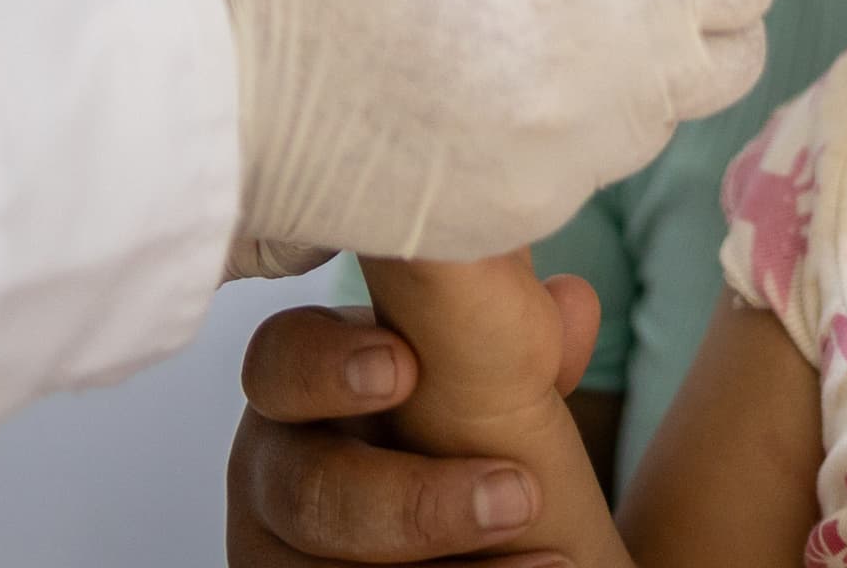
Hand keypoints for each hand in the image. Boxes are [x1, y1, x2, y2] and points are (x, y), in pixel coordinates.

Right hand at [170, 0, 776, 260]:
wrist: (198, 71)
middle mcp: (606, 92)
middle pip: (731, 48)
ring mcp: (562, 170)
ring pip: (662, 109)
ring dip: (631, 54)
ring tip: (518, 2)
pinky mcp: (514, 221)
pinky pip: (587, 165)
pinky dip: (565, 118)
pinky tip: (477, 69)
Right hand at [228, 287, 600, 567]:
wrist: (445, 529)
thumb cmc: (451, 431)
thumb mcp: (470, 378)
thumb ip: (512, 339)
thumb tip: (572, 305)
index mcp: (302, 386)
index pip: (279, 361)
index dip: (329, 366)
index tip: (408, 368)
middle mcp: (274, 470)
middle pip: (306, 491)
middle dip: (414, 502)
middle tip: (520, 495)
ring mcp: (276, 550)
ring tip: (554, 564)